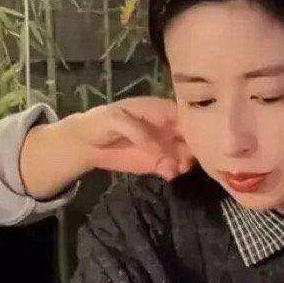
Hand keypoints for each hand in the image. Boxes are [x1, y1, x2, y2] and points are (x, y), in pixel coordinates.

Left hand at [63, 96, 195, 180]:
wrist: (86, 143)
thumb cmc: (100, 123)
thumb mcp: (115, 119)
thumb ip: (137, 131)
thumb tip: (158, 149)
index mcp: (160, 109)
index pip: (186, 114)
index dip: (196, 124)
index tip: (197, 136)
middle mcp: (167, 127)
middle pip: (192, 135)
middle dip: (196, 146)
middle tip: (188, 156)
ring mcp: (163, 146)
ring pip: (186, 152)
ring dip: (187, 160)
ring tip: (179, 167)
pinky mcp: (157, 163)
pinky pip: (172, 167)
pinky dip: (174, 171)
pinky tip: (168, 173)